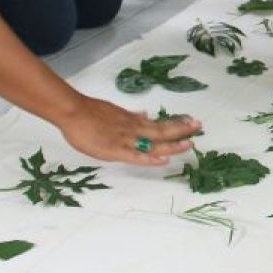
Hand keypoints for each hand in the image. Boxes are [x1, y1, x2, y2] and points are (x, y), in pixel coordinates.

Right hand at [57, 94, 199, 165]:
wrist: (72, 112)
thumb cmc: (90, 113)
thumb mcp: (116, 113)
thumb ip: (131, 116)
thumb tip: (145, 114)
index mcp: (134, 122)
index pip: (159, 124)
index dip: (176, 125)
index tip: (191, 123)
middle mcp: (133, 130)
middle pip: (161, 131)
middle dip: (181, 130)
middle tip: (199, 127)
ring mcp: (125, 140)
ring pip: (153, 143)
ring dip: (172, 144)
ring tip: (189, 143)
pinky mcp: (114, 150)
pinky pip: (135, 156)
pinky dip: (149, 159)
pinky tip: (162, 160)